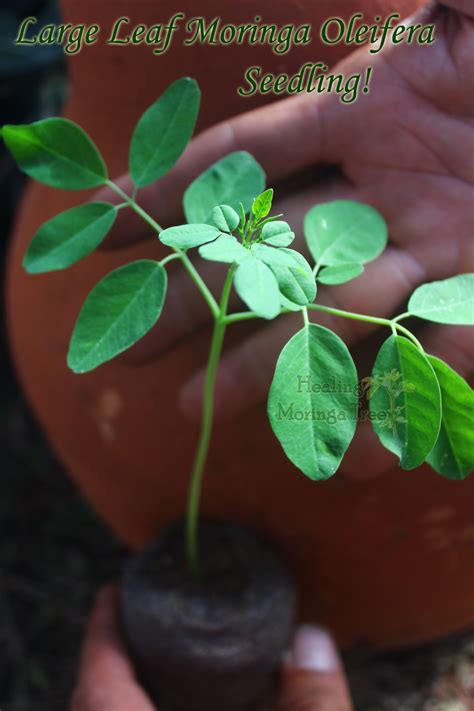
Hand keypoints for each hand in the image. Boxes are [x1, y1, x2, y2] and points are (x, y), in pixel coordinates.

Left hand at [71, 587, 351, 710]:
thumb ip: (310, 706)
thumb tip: (313, 637)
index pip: (100, 688)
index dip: (100, 637)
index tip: (109, 590)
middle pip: (93, 706)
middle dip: (108, 660)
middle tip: (136, 616)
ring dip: (123, 694)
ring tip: (154, 656)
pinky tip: (175, 704)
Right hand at [96, 0, 473, 476]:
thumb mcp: (473, 18)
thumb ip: (439, 7)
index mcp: (377, 115)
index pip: (255, 151)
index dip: (181, 182)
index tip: (110, 219)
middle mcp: (388, 197)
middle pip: (272, 251)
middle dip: (198, 296)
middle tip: (129, 343)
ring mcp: (429, 261)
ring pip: (327, 317)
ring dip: (263, 364)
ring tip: (200, 409)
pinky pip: (421, 364)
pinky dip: (386, 407)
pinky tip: (349, 448)